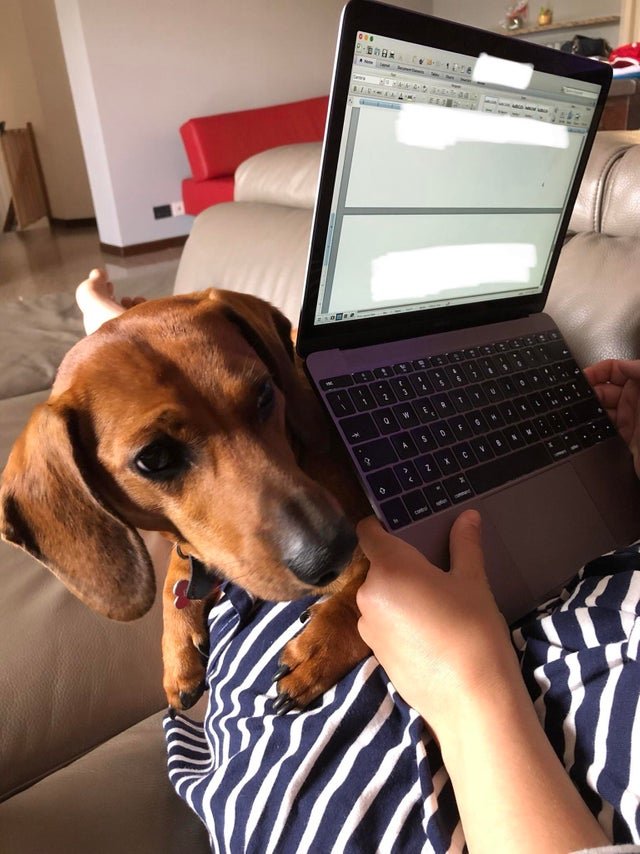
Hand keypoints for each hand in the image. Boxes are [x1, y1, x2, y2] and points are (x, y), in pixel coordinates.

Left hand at [356, 511, 517, 735]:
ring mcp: (368, 627)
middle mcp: (368, 594)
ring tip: (437, 605)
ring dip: (400, 594)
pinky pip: (383, 624)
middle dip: (401, 564)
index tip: (404, 529)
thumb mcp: (472, 581)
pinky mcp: (375, 654)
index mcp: (388, 567)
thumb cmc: (472, 630)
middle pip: (378, 565)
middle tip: (436, 571)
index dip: (382, 526)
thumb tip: (467, 515)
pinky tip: (430, 633)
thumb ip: (465, 544)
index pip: (368, 532)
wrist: (470, 700)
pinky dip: (399, 621)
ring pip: (381, 596)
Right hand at [584, 359, 639, 475]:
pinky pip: (603, 429)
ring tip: (578, 412)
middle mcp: (637, 401)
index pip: (616, 369)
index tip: (582, 377)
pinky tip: (586, 427)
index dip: (598, 371)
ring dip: (588, 410)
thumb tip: (623, 364)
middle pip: (604, 389)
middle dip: (589, 392)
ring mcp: (631, 420)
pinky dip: (593, 427)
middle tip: (577, 398)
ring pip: (601, 409)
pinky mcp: (626, 439)